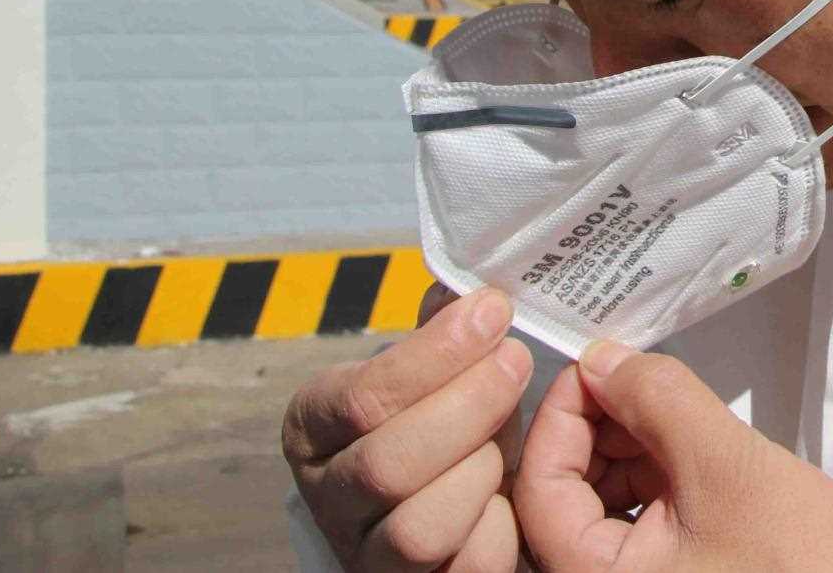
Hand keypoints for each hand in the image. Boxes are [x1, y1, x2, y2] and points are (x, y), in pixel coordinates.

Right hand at [283, 283, 529, 570]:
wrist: (436, 493)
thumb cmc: (436, 418)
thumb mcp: (426, 369)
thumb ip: (439, 329)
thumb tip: (466, 287)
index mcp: (316, 427)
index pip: (362, 397)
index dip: (435, 354)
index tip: (493, 312)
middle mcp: (330, 496)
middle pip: (387, 465)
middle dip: (466, 407)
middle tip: (517, 360)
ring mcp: (367, 553)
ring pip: (417, 530)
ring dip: (479, 472)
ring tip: (511, 435)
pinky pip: (463, 569)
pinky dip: (498, 530)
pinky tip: (515, 491)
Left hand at [514, 341, 832, 571]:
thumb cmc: (806, 569)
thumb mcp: (728, 464)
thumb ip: (661, 402)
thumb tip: (604, 360)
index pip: (540, 490)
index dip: (561, 418)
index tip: (596, 369)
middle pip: (563, 496)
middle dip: (598, 429)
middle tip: (637, 380)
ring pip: (600, 504)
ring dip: (629, 448)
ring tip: (677, 415)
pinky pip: (638, 520)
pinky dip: (655, 475)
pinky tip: (690, 449)